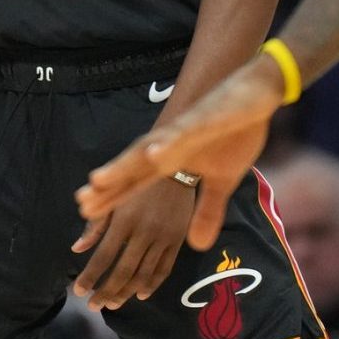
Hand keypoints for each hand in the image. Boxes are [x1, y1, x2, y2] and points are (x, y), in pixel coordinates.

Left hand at [71, 177, 195, 310]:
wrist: (177, 170)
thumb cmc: (139, 182)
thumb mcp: (115, 197)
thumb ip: (95, 224)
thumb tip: (77, 248)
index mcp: (125, 220)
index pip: (104, 256)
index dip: (90, 276)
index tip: (78, 291)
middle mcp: (144, 232)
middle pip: (123, 271)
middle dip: (105, 292)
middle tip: (93, 306)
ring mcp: (163, 238)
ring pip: (143, 275)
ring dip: (126, 293)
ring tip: (112, 304)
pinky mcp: (178, 241)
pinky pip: (164, 269)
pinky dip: (152, 285)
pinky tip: (140, 295)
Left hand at [78, 54, 283, 250]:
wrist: (257, 92)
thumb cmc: (237, 133)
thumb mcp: (224, 182)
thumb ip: (207, 210)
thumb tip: (197, 246)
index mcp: (174, 159)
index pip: (137, 181)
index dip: (114, 196)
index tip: (86, 213)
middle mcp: (173, 144)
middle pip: (134, 166)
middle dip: (109, 183)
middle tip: (82, 201)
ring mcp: (187, 130)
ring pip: (151, 147)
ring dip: (126, 163)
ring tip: (100, 179)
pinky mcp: (207, 119)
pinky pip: (185, 132)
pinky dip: (169, 142)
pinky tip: (154, 154)